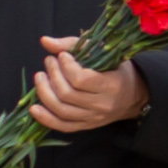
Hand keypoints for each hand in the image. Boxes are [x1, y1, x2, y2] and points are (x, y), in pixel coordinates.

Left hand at [27, 35, 148, 133]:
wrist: (134, 95)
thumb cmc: (116, 69)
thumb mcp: (101, 52)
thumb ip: (72, 44)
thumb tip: (45, 42)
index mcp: (111, 85)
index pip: (81, 79)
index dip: (65, 66)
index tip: (62, 56)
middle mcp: (102, 105)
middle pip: (67, 94)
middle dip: (52, 75)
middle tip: (49, 62)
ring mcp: (94, 118)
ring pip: (61, 110)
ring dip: (44, 92)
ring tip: (41, 77)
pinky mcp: (86, 126)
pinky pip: (63, 126)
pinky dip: (45, 118)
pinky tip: (33, 108)